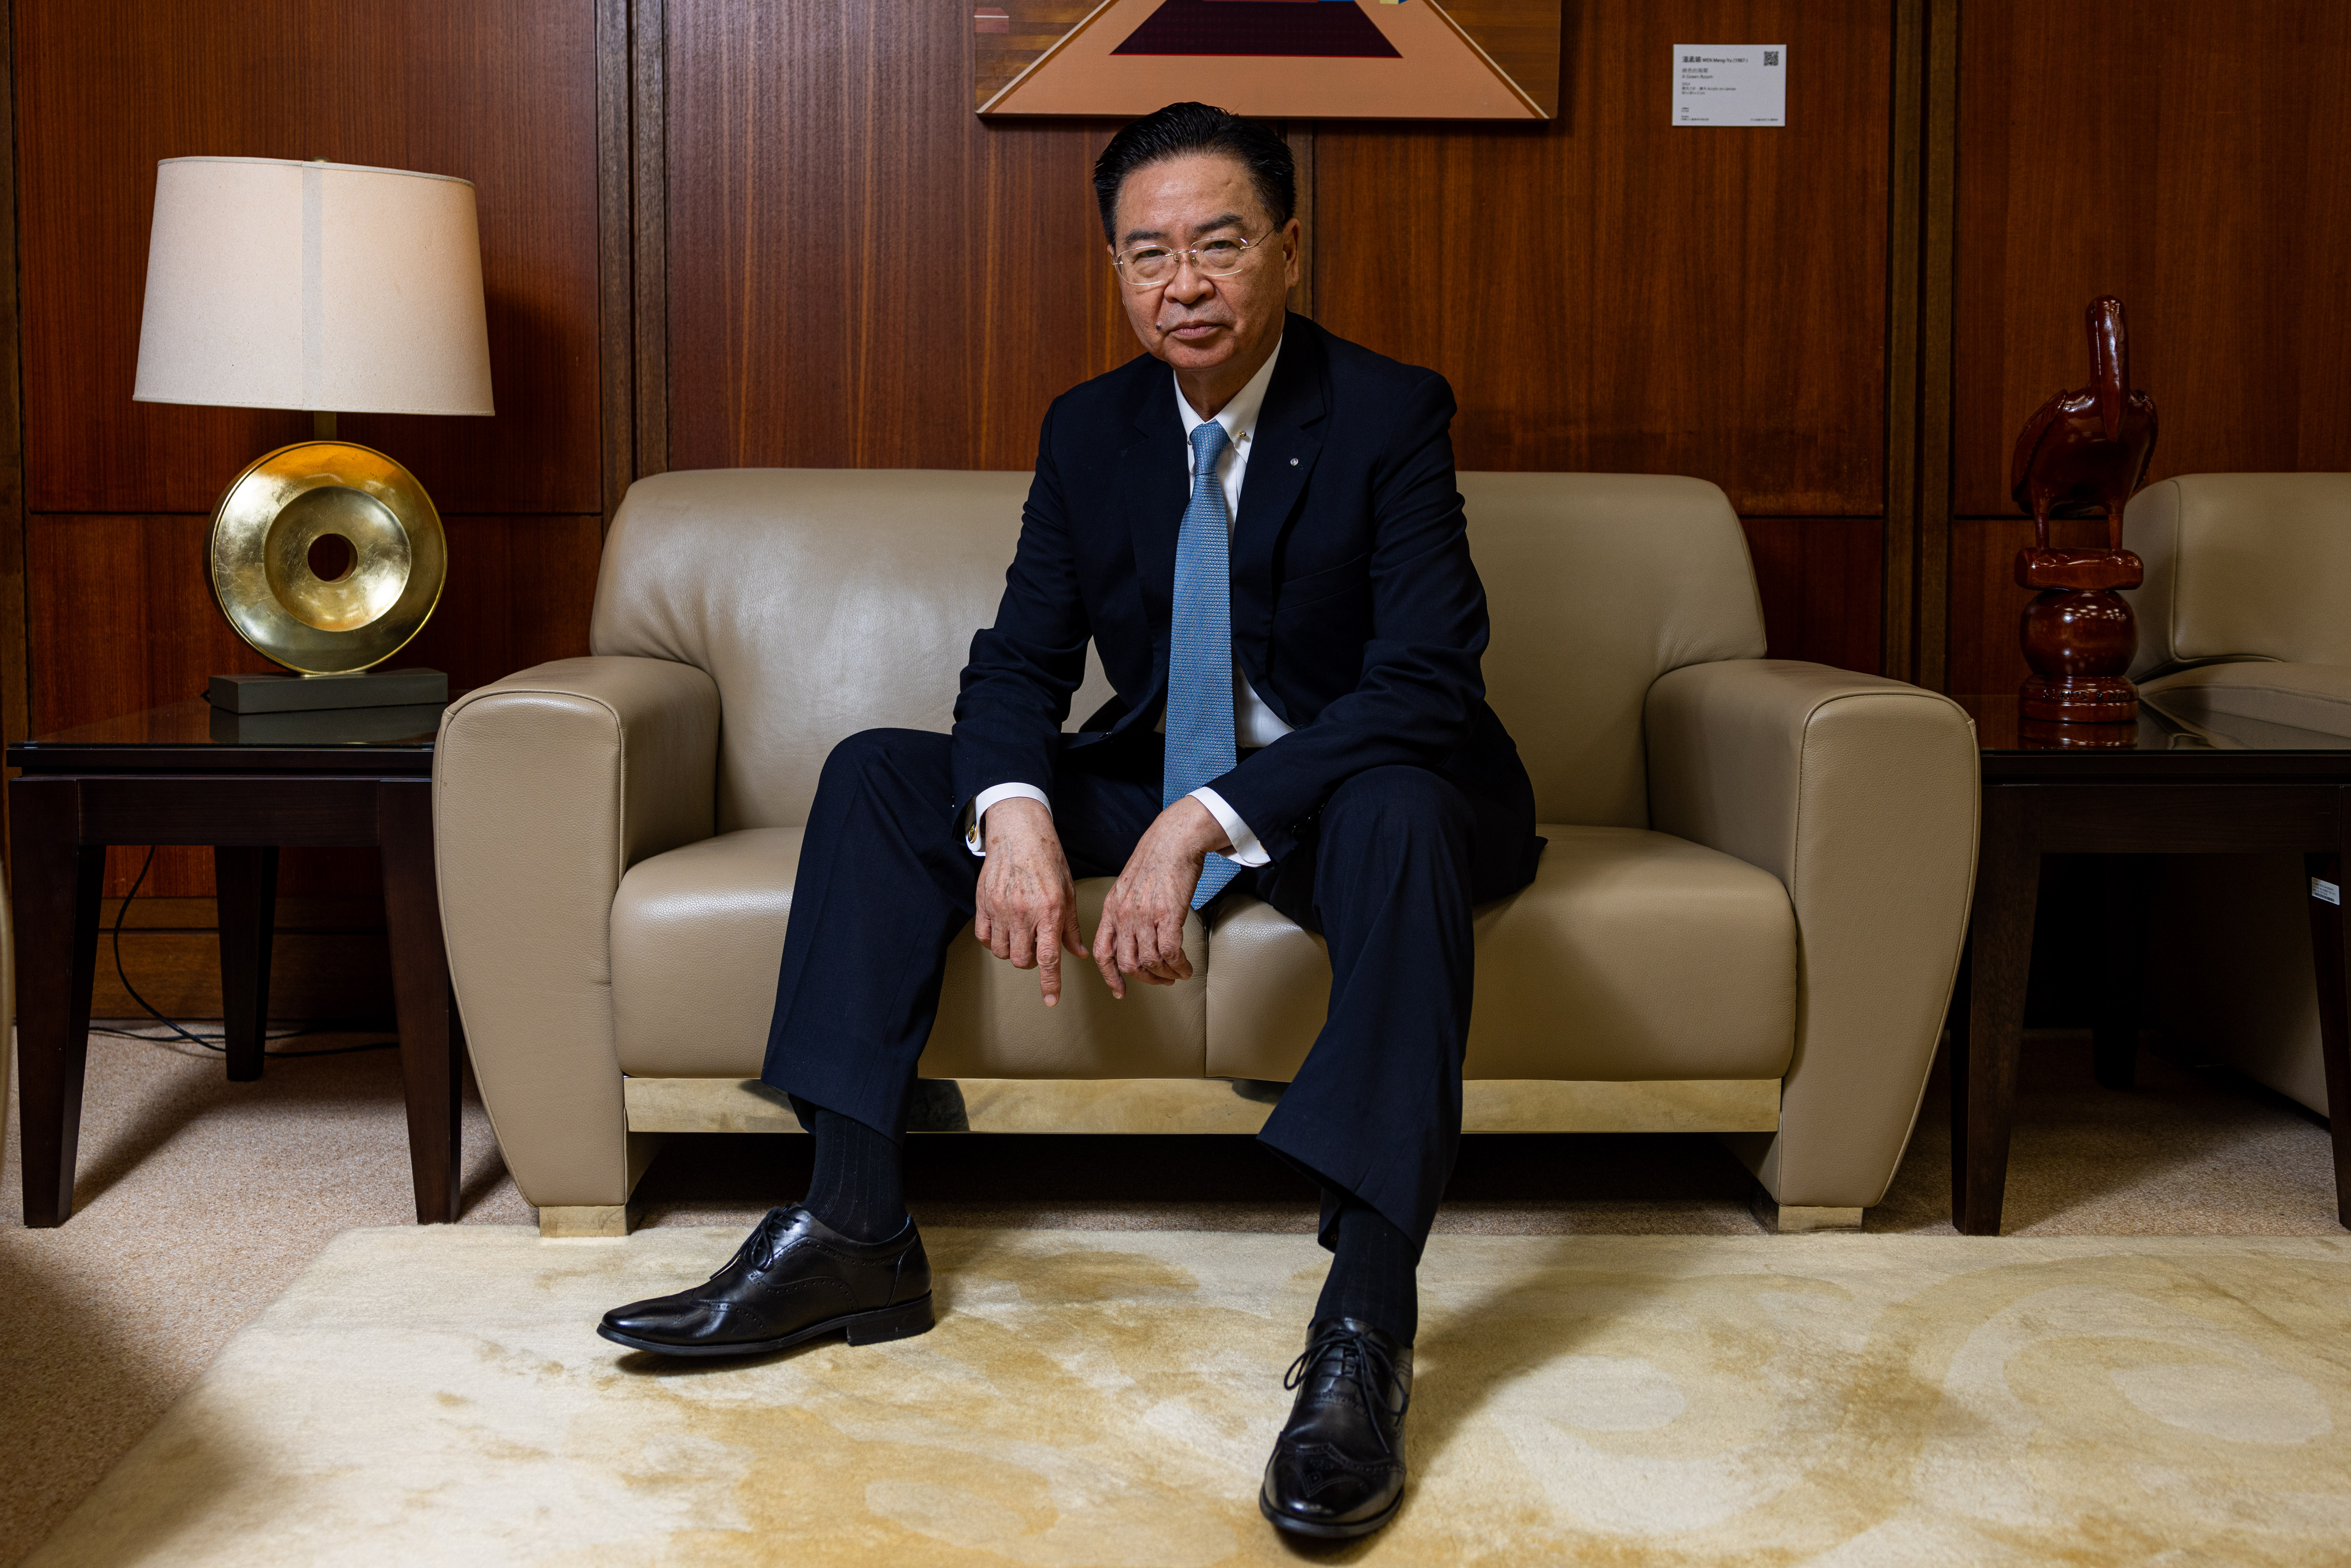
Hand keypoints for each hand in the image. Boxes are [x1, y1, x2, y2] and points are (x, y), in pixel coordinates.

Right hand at [972, 797, 1085, 1006]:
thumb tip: (1081, 954)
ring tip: (1021, 935)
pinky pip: (984, 937)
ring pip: (1003, 952)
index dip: (1050, 983)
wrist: (1018, 832)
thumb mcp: (1067, 891)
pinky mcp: (982, 903)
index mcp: (1049, 910)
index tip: (1051, 1000)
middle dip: (1031, 963)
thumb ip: (1071, 926)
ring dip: (1013, 951)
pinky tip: (1003, 930)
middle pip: (1023, 960)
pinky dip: (993, 941)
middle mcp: (1023, 913)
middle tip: (1036, 948)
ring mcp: (1000, 908)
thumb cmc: (1047, 859)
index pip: (1048, 958)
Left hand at [1092, 797, 1230, 999]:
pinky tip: (1186, 967)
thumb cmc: (1155, 860)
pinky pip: (1171, 953)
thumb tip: (1129, 934)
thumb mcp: (1128, 886)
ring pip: (1151, 962)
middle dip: (1146, 979)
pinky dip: (1179, 966)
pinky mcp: (1168, 914)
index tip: (1120, 991)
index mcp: (1112, 909)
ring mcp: (1145, 916)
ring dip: (1166, 975)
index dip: (1110, 976)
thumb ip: (1124, 910)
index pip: (1102, 952)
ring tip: (1177, 973)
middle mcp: (1124, 915)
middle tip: (1161, 980)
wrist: (1174, 840)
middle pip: (1128, 963)